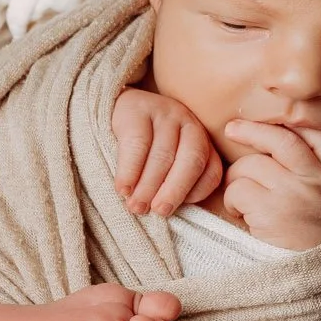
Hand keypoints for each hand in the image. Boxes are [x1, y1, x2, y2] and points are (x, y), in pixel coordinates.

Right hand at [112, 87, 224, 216]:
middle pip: (191, 161)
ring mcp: (163, 112)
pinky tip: (123, 188)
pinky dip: (130, 171)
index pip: (210, 169)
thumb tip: (166, 212)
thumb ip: (172, 181)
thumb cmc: (139, 149)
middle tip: (159, 212)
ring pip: (163, 155)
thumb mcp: (164, 161)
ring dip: (148, 186)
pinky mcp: (136, 108)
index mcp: (201, 140)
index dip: (196, 193)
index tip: (174, 210)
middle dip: (174, 190)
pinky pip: (137, 144)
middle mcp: (188, 123)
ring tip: (136, 206)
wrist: (110, 109)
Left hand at [220, 119, 320, 248]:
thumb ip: (311, 171)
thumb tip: (270, 139)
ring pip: (251, 166)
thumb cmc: (311, 238)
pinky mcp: (271, 212)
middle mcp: (316, 181)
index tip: (278, 120)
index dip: (300, 124)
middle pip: (281, 141)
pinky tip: (240, 214)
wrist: (314, 277)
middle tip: (232, 129)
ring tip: (241, 200)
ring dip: (237, 180)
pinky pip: (238, 189)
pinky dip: (232, 201)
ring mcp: (294, 194)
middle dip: (252, 131)